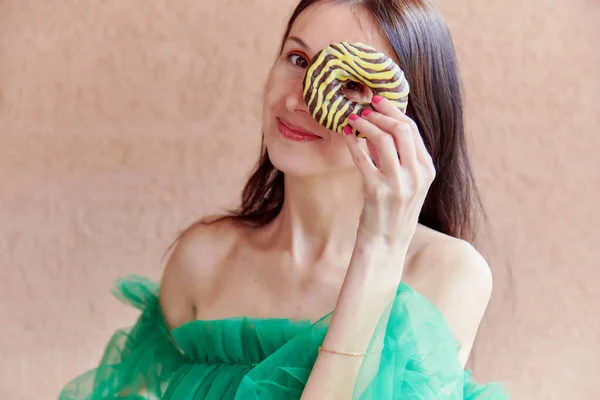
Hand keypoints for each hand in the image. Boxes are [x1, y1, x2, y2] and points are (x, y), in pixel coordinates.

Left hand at [343, 96, 435, 248]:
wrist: (387, 242)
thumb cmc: (395, 210)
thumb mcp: (408, 183)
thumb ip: (402, 157)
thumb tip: (382, 126)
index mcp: (427, 170)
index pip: (413, 130)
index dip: (394, 112)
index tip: (379, 102)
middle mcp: (416, 175)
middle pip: (401, 130)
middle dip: (381, 114)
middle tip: (365, 108)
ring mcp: (398, 183)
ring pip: (383, 140)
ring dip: (365, 125)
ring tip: (353, 119)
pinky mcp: (377, 191)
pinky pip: (362, 158)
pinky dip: (353, 143)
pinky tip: (346, 135)